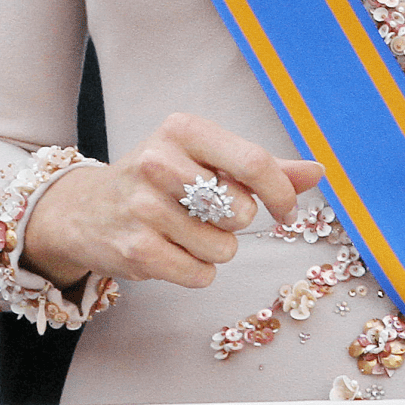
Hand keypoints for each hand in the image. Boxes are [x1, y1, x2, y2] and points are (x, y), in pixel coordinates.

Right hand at [22, 113, 322, 291]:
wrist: (87, 209)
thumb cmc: (160, 179)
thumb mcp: (205, 157)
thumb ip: (262, 166)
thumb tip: (317, 171)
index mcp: (184, 129)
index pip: (254, 162)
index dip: (281, 193)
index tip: (287, 211)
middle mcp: (159, 161)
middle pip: (241, 210)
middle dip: (236, 221)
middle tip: (209, 213)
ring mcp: (144, 207)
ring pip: (223, 248)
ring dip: (217, 249)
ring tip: (187, 231)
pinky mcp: (135, 249)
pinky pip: (199, 274)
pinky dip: (197, 271)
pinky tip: (174, 251)